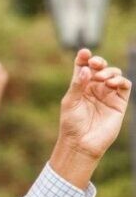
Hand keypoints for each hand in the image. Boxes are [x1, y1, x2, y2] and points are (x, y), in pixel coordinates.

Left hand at [50, 50, 130, 188]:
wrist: (81, 143)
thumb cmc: (72, 124)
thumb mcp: (70, 102)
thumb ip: (78, 84)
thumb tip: (85, 68)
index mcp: (80, 86)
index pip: (83, 67)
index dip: (84, 58)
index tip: (84, 53)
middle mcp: (95, 88)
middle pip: (100, 68)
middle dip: (98, 62)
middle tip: (94, 64)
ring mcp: (108, 94)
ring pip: (114, 74)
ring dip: (109, 71)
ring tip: (101, 79)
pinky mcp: (119, 102)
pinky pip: (125, 85)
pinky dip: (120, 80)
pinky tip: (111, 83)